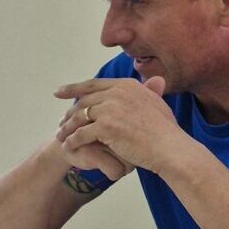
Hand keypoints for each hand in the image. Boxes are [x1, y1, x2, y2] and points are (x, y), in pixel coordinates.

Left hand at [54, 76, 182, 173]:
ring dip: (67, 127)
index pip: (93, 85)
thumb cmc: (166, 130)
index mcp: (126, 85)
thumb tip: (155, 80)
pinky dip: (72, 141)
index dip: (73, 88)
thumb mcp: (158, 102)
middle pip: (83, 101)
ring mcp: (110, 109)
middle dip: (69, 112)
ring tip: (60, 135)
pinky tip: (67, 147)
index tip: (58, 92)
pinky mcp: (105, 127)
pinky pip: (81, 134)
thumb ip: (150, 91)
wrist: (170, 147)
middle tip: (60, 121)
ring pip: (79, 117)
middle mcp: (116, 93)